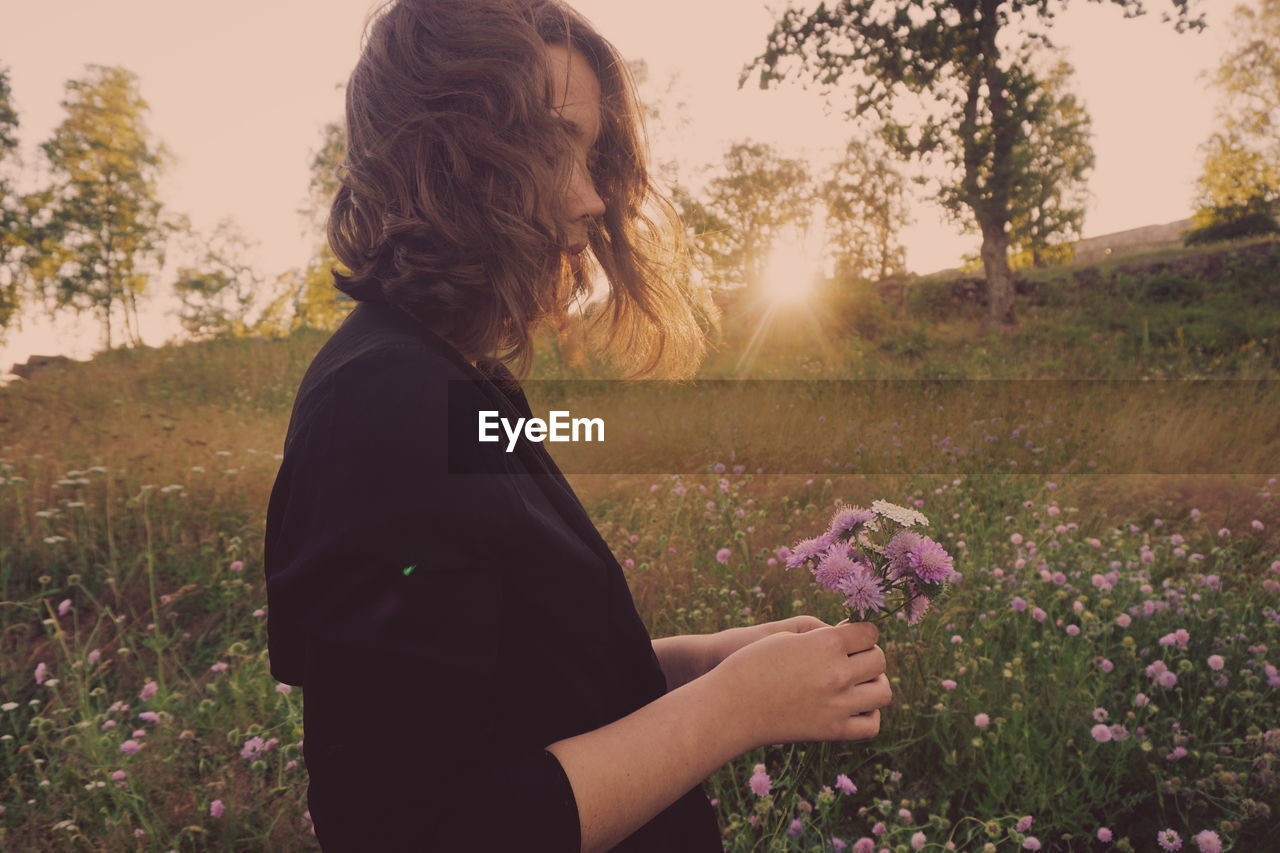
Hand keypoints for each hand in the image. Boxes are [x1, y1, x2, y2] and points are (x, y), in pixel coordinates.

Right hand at [709, 621, 891, 748]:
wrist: (732, 705)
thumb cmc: (753, 663)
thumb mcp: (787, 636)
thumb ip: (824, 634)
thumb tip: (852, 635)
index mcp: (826, 643)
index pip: (869, 632)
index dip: (863, 632)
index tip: (854, 636)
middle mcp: (838, 673)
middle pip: (879, 660)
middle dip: (870, 656)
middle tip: (854, 659)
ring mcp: (839, 704)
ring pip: (883, 691)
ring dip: (876, 683)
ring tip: (859, 682)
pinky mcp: (833, 730)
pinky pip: (872, 724)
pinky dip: (870, 714)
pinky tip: (855, 706)